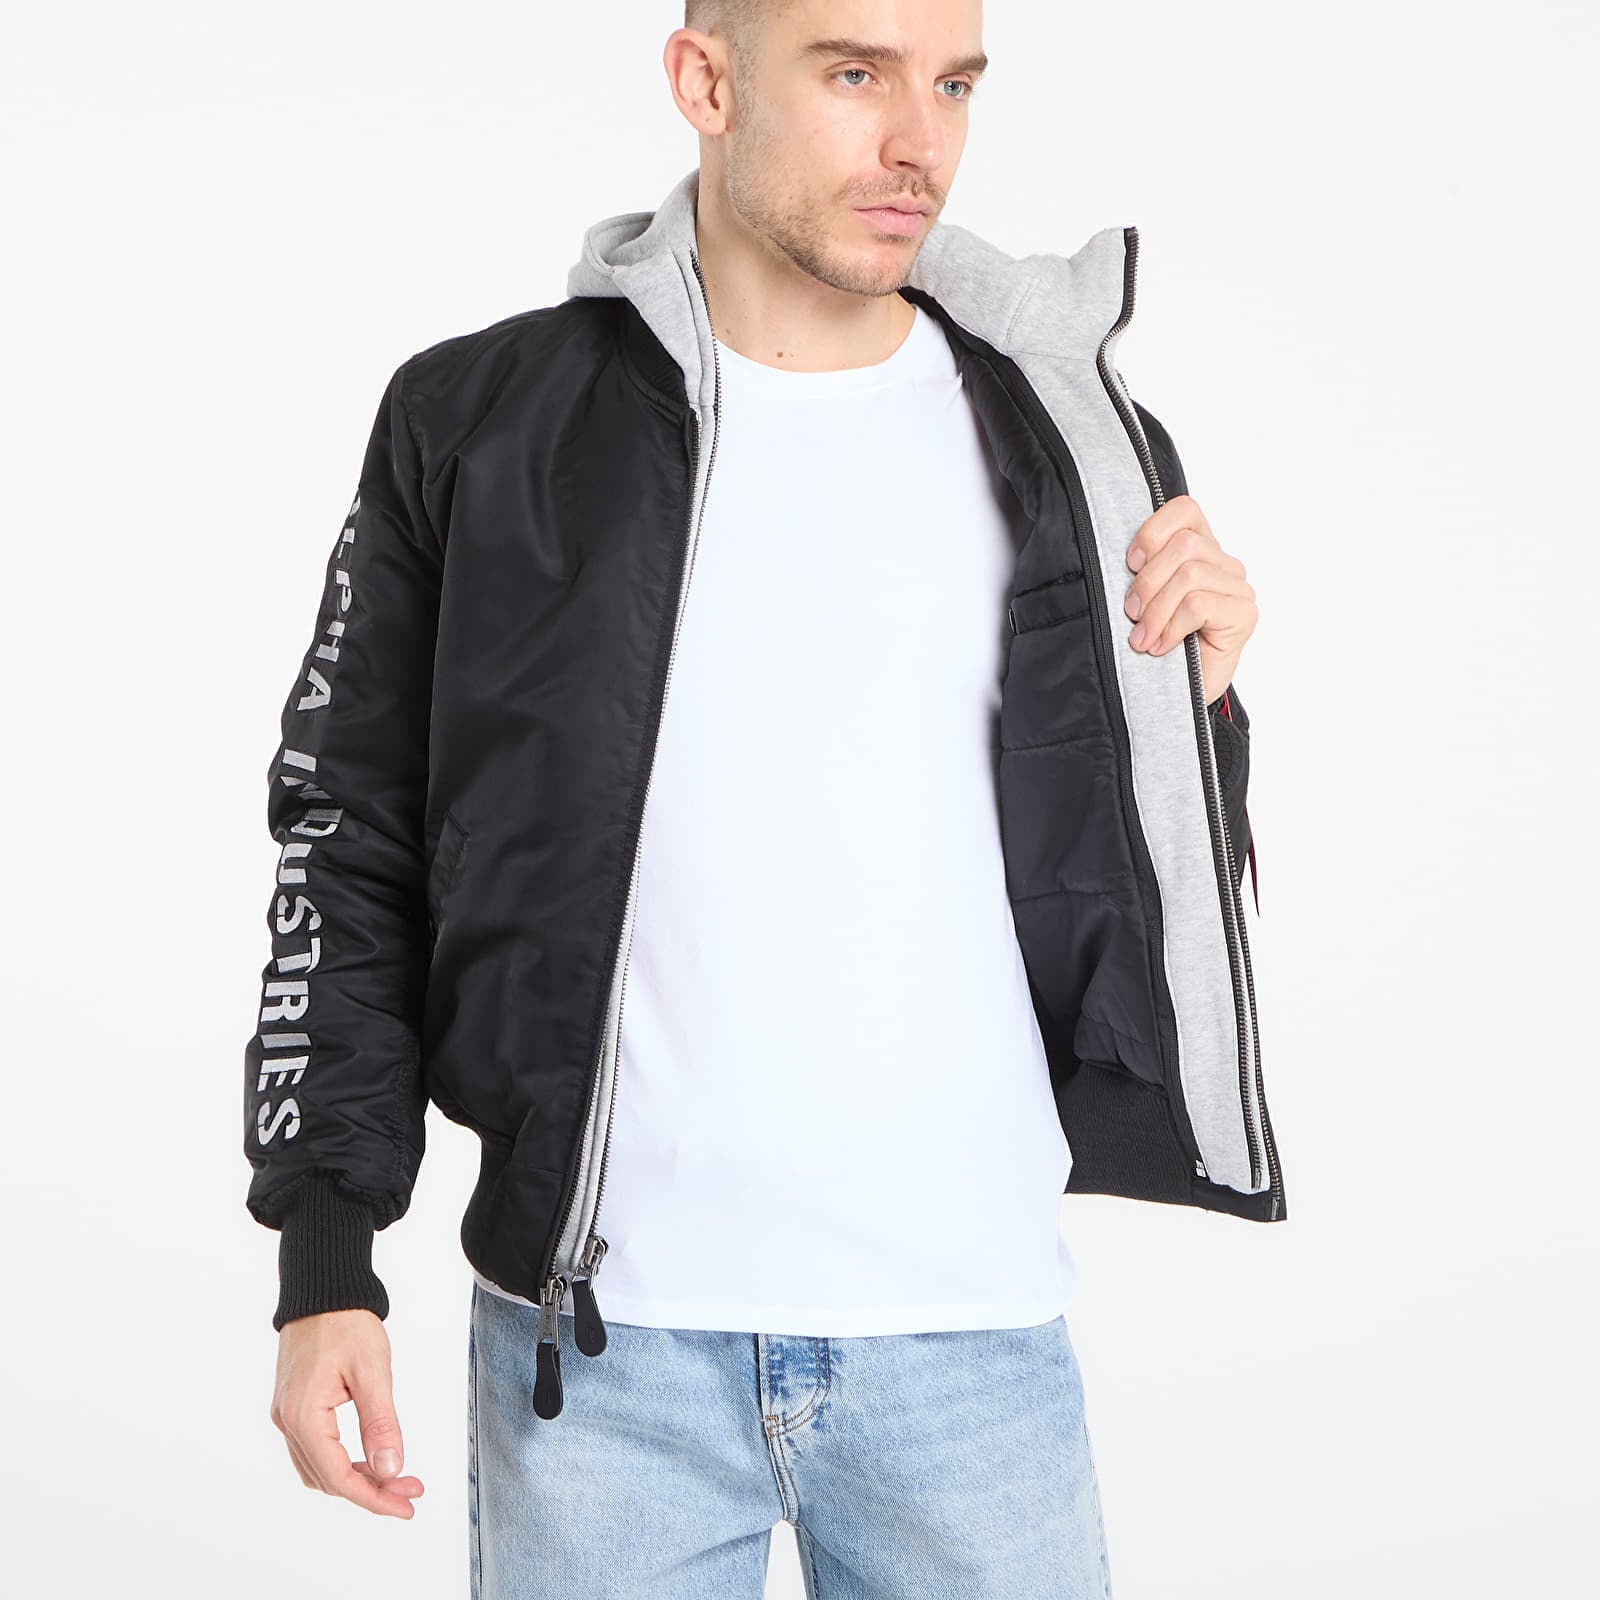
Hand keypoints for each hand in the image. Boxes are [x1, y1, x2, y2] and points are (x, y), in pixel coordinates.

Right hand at [271, 1308, 425, 1518]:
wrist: (323, 1289)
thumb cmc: (347, 1322)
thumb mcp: (372, 1371)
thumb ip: (381, 1422)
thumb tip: (391, 1469)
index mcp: (304, 1416)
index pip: (339, 1477)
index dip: (374, 1497)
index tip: (406, 1505)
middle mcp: (288, 1421)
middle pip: (328, 1478)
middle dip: (372, 1490)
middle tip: (411, 1490)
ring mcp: (287, 1414)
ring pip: (320, 1467)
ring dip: (357, 1479)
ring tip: (397, 1477)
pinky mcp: (293, 1405)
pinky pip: (315, 1449)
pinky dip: (343, 1461)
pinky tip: (370, 1457)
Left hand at [1122, 495, 1256, 707]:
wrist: (1174, 697)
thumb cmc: (1156, 646)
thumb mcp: (1141, 600)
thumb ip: (1141, 570)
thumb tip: (1123, 554)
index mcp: (1199, 550)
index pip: (1185, 510)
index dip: (1152, 532)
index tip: (1131, 564)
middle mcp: (1223, 565)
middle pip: (1184, 545)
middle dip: (1147, 582)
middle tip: (1132, 614)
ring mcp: (1237, 589)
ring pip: (1189, 575)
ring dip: (1156, 611)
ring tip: (1143, 638)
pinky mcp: (1244, 615)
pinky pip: (1198, 605)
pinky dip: (1171, 628)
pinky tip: (1161, 647)